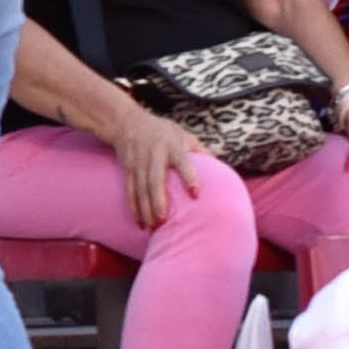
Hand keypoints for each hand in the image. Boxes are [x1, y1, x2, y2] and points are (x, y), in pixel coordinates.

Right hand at [108, 104, 213, 230]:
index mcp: (172, 146)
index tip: (196, 194)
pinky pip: (130, 190)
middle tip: (163, 221)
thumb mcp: (183, 134)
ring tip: (153, 227)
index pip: (182, 161)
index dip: (189, 177)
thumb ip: (201, 151)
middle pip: (155, 180)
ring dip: (145, 209)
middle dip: (158, 201)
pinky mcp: (128, 169)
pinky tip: (140, 222)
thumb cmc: (162, 131)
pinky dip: (134, 207)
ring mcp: (139, 162)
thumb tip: (221, 170)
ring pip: (140, 188)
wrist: (127, 121)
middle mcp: (154, 154)